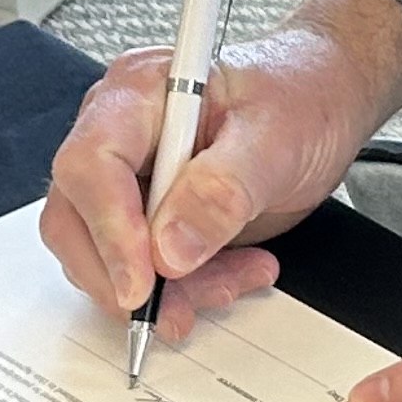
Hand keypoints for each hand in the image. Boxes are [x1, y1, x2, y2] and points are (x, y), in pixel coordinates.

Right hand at [42, 0, 401, 338]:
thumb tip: (170, 248)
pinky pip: (142, 269)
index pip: (92, 164)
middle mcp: (120, 135)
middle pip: (76, 218)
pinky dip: (184, 289)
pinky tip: (233, 275)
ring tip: (233, 280)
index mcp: (137, 93)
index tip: (143, 282)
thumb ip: (224, 188)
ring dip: (164, 290)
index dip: (110, 229)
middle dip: (124, 276)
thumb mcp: (276, 136)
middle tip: (176, 308)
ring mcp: (131, 179)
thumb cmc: (299, 95)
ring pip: (105, 256)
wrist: (325, 99)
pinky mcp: (150, 217)